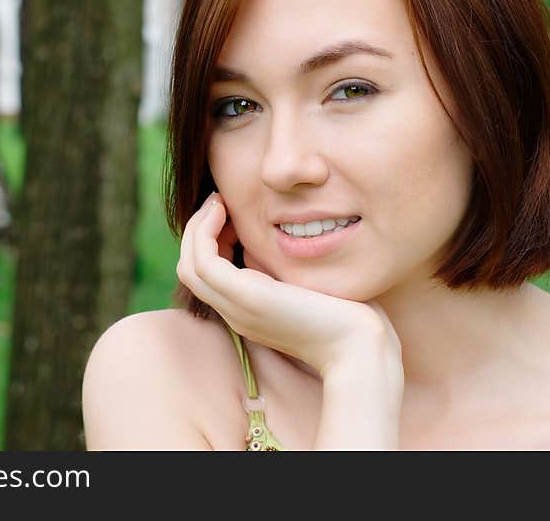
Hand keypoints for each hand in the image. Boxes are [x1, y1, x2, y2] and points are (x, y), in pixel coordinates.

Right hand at [177, 193, 402, 387]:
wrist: (359, 346)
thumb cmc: (348, 316)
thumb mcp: (308, 285)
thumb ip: (288, 268)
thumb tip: (284, 235)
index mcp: (248, 312)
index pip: (207, 277)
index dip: (212, 242)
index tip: (232, 216)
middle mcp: (236, 313)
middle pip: (190, 270)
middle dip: (198, 231)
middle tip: (218, 202)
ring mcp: (237, 307)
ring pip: (189, 266)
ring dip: (198, 228)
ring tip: (217, 202)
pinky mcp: (245, 296)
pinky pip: (203, 261)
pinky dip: (205, 231)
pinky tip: (224, 210)